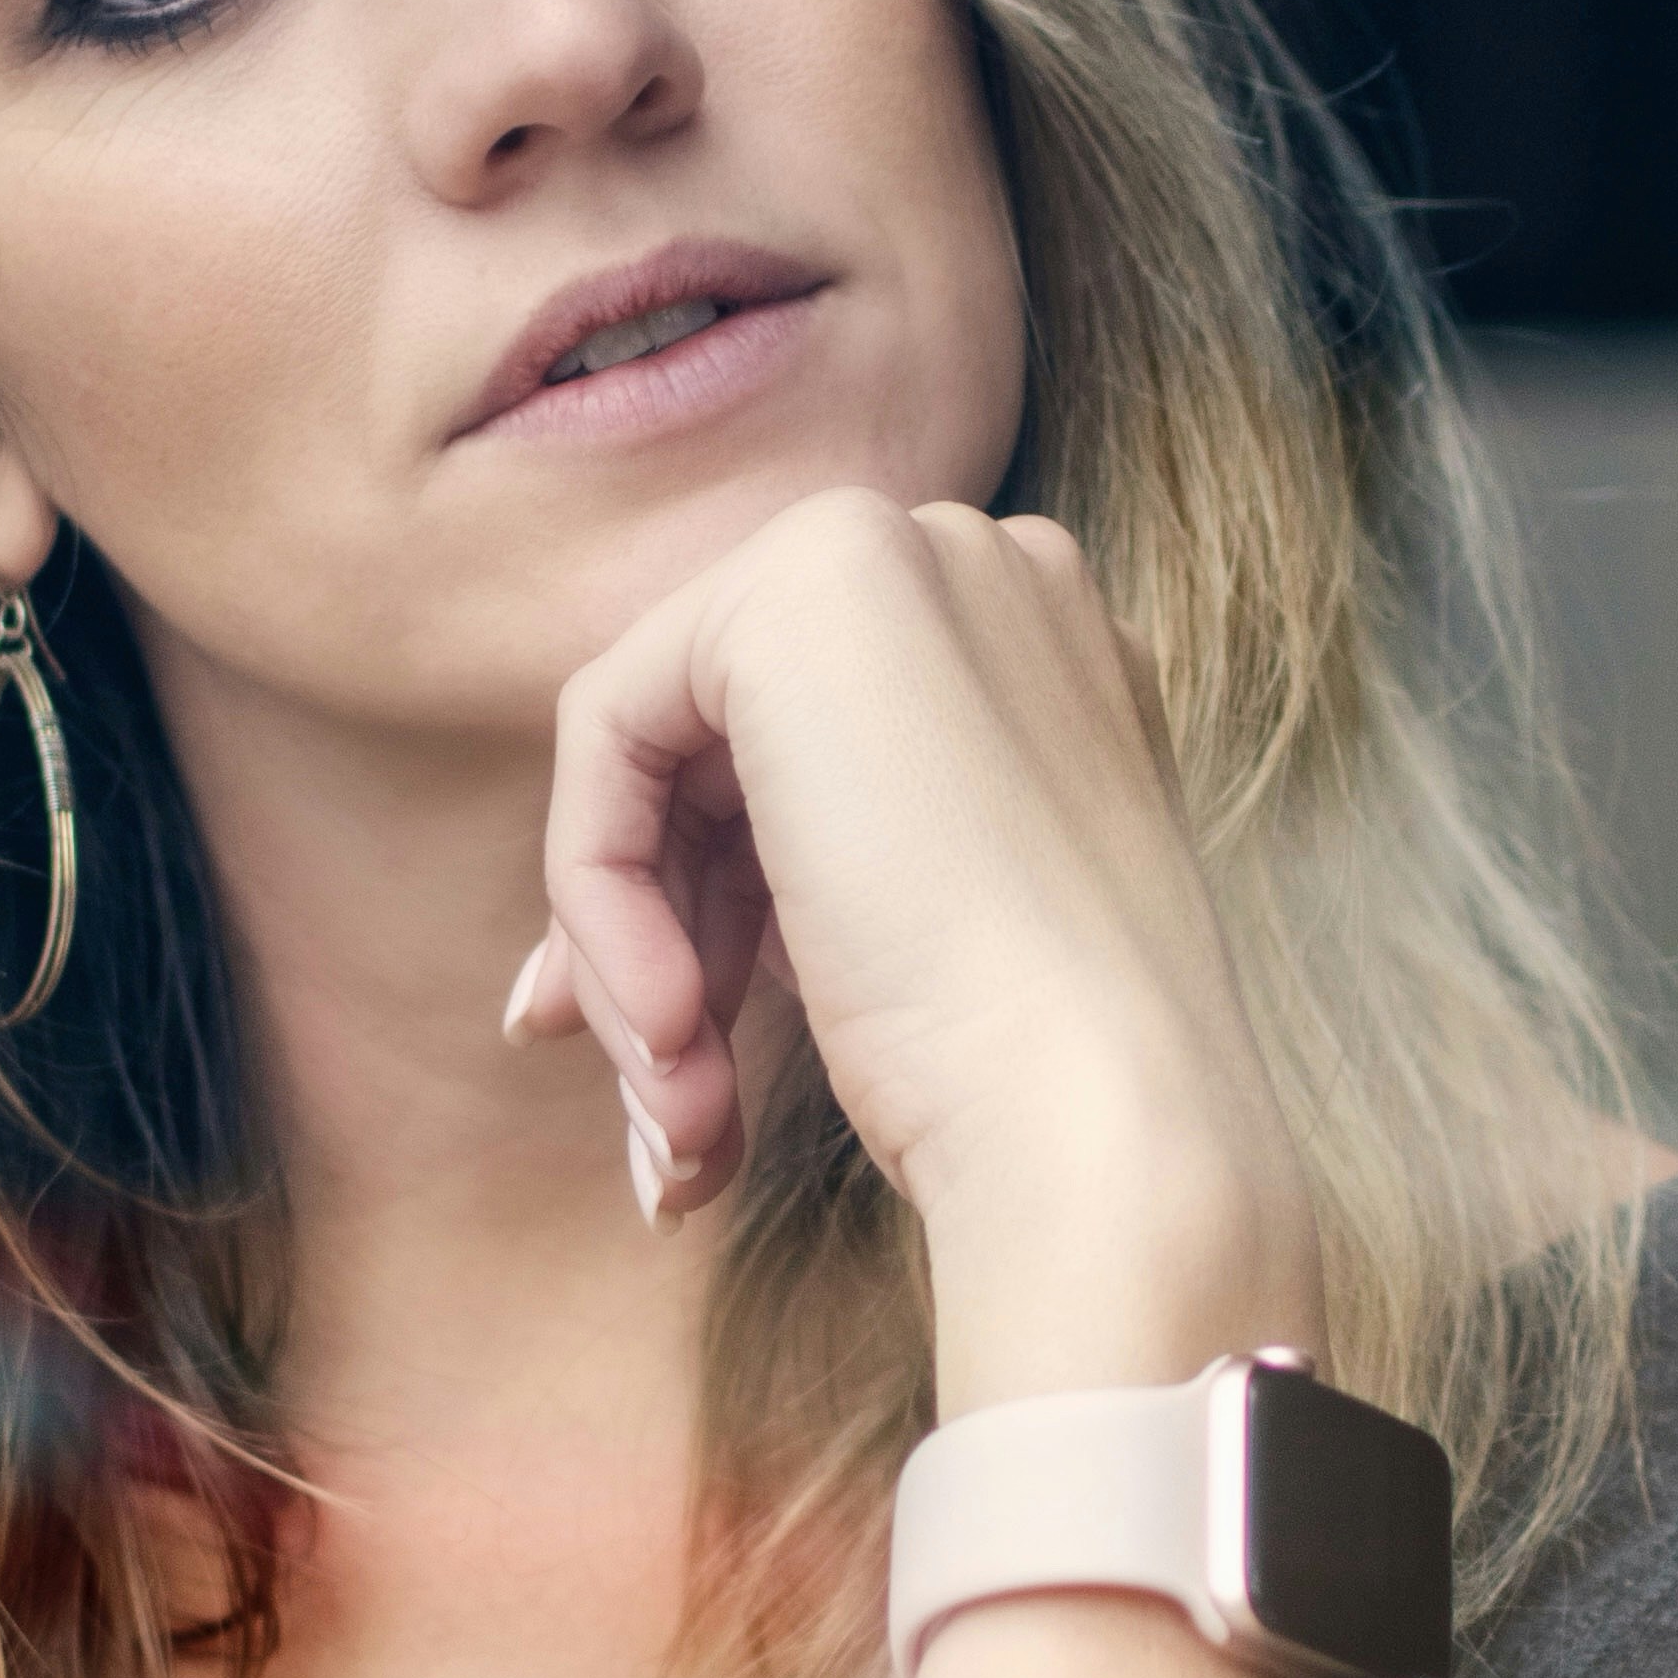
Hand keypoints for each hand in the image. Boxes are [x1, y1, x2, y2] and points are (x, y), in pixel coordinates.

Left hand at [505, 490, 1326, 1413]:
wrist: (1098, 1122)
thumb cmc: (1026, 1072)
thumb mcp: (903, 928)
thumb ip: (786, 867)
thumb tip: (579, 953)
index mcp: (1030, 641)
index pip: (795, 750)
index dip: (705, 904)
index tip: (670, 1057)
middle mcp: (972, 561)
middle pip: (712, 746)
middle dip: (653, 936)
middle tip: (665, 1116)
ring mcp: (895, 553)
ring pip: (651, 750)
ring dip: (635, 958)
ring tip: (684, 1124)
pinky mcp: (800, 588)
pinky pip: (607, 732)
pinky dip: (605, 897)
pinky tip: (674, 1036)